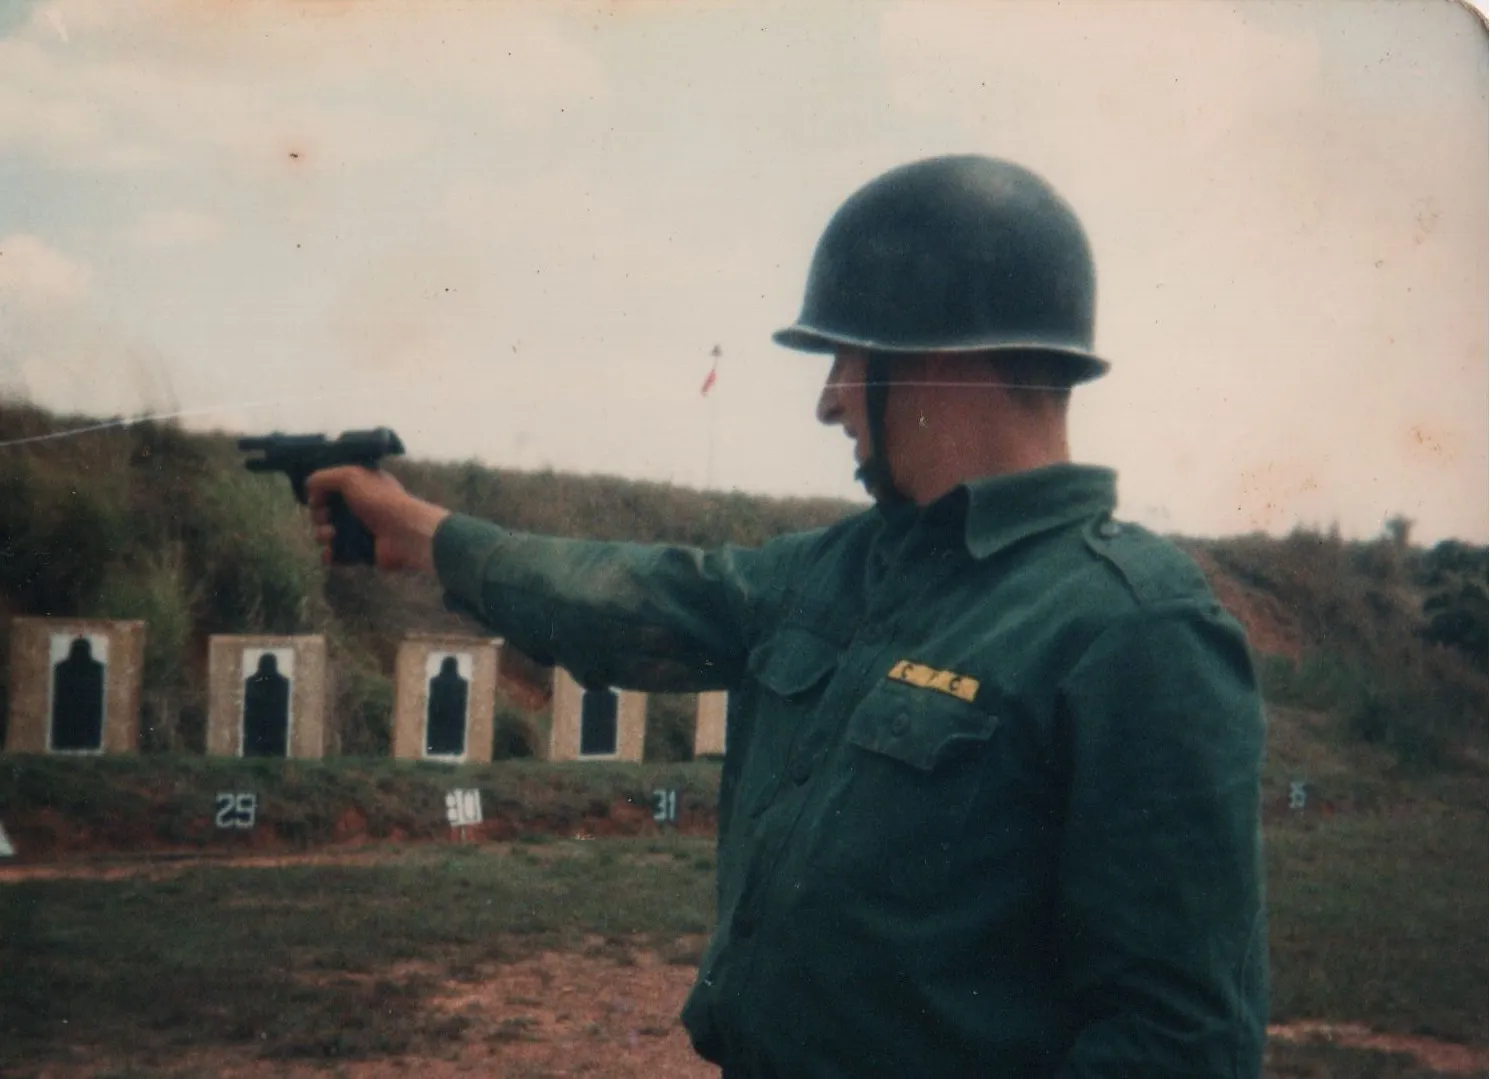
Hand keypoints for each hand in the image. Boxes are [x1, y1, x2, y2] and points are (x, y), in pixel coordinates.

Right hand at [305, 466, 450, 572]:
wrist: (405, 533)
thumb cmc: (380, 500)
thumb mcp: (350, 476)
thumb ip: (324, 477)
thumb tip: (308, 485)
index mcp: (359, 486)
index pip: (329, 489)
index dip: (318, 494)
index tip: (316, 498)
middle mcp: (358, 507)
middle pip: (323, 512)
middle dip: (318, 515)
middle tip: (325, 516)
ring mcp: (359, 530)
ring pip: (326, 534)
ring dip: (322, 534)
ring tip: (332, 534)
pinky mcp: (360, 552)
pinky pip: (336, 555)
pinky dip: (330, 555)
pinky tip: (332, 552)